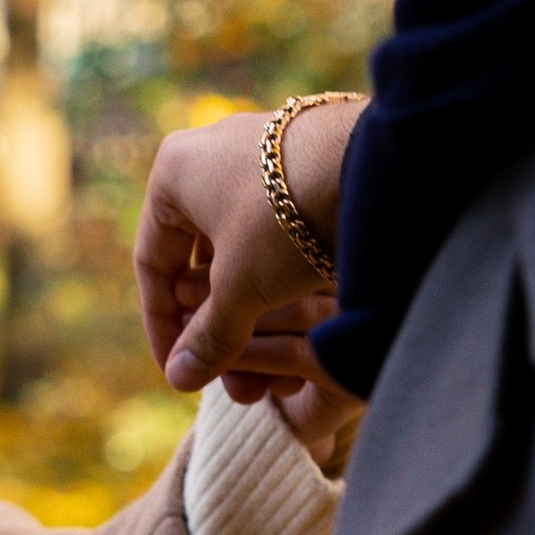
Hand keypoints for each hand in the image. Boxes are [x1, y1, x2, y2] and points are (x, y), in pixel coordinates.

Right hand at [135, 102, 369, 464]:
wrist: (381, 164)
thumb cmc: (289, 222)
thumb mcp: (242, 289)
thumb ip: (208, 336)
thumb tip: (180, 379)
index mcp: (173, 173)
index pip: (153, 264)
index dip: (164, 327)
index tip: (180, 372)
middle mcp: (210, 156)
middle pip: (201, 261)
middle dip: (218, 328)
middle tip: (235, 378)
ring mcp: (260, 156)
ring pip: (241, 252)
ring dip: (252, 311)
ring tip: (274, 363)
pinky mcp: (304, 163)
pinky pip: (275, 234)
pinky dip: (280, 281)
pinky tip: (300, 321)